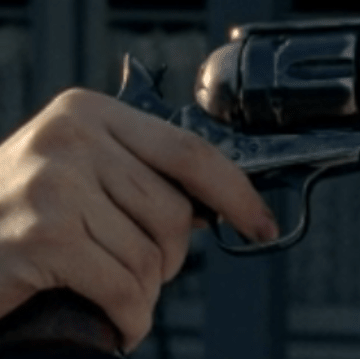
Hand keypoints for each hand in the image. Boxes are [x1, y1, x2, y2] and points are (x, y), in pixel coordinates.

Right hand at [0, 89, 278, 351]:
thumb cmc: (13, 219)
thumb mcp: (73, 173)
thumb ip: (135, 173)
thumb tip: (220, 204)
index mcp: (87, 113)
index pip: (190, 152)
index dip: (237, 194)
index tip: (261, 223)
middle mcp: (70, 139)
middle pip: (176, 213)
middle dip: (168, 258)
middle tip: (136, 272)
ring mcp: (53, 186)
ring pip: (151, 257)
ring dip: (141, 291)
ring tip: (104, 290)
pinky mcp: (44, 237)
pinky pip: (124, 289)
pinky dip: (126, 317)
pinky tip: (110, 319)